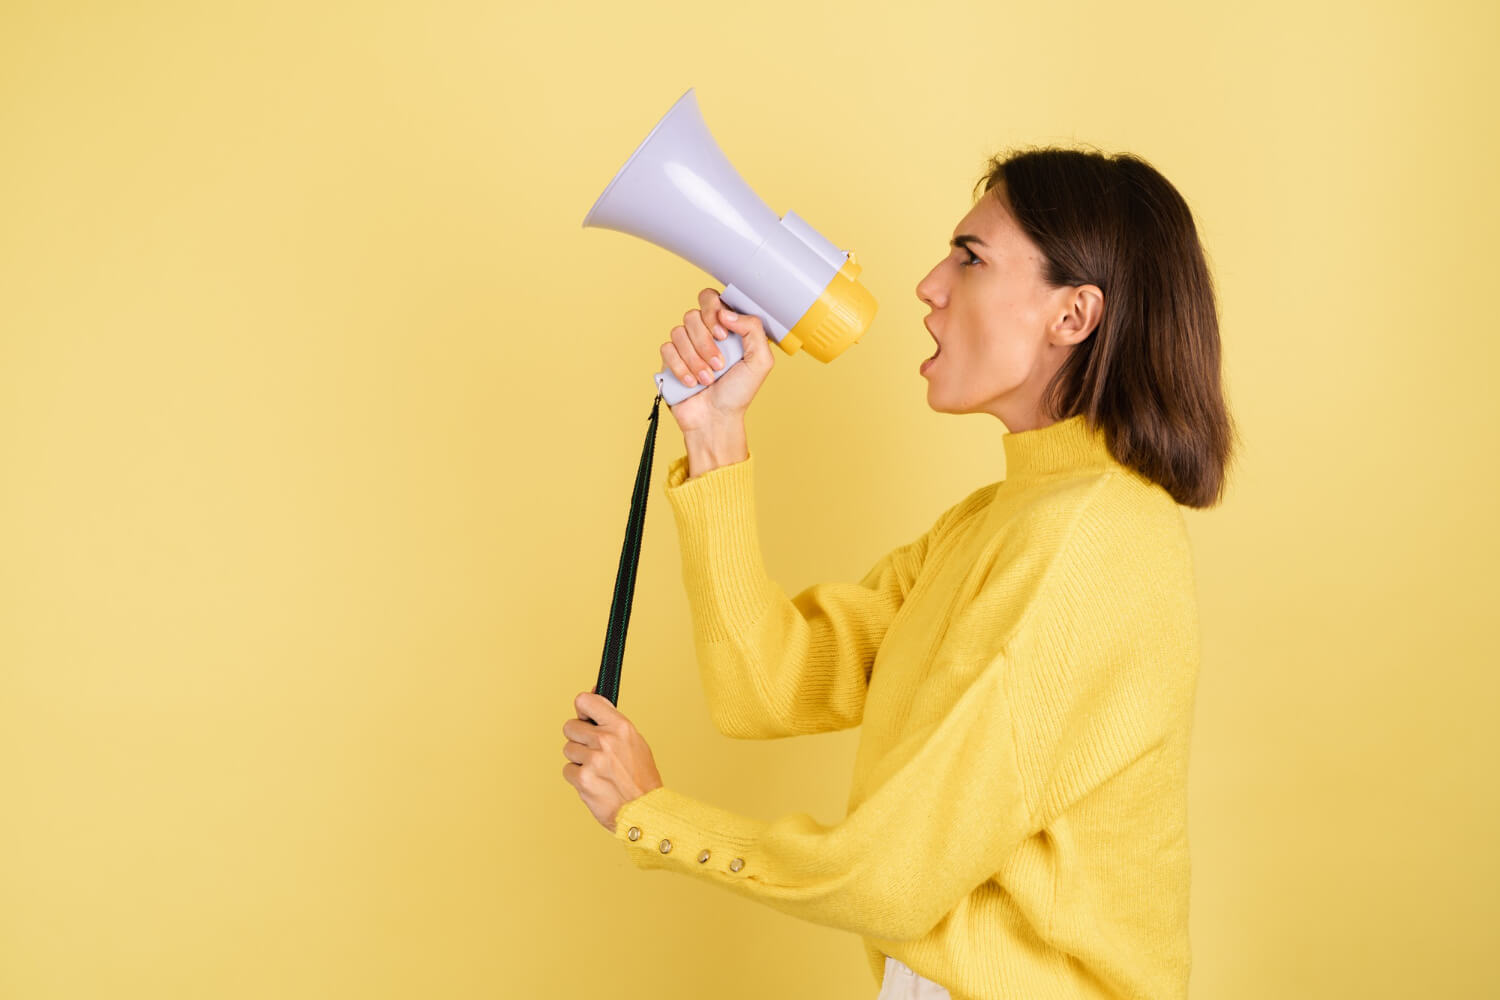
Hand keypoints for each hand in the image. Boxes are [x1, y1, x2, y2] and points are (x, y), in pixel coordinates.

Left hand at [561, 687, 663, 833]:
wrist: (644, 810)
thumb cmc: (641, 777)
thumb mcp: (634, 741)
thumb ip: (611, 721)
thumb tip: (591, 695)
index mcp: (621, 726)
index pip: (585, 701)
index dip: (582, 710)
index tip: (585, 718)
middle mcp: (606, 740)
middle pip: (570, 727)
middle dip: (579, 738)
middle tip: (594, 751)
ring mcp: (593, 760)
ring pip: (568, 749)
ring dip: (578, 759)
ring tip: (597, 769)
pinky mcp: (583, 779)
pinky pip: (567, 770)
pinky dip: (577, 777)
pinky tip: (594, 782)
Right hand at [660, 287, 774, 431]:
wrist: (716, 419)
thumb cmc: (739, 393)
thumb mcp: (761, 361)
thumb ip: (753, 329)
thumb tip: (727, 313)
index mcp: (725, 328)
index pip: (711, 299)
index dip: (713, 312)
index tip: (723, 335)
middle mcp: (703, 333)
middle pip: (693, 315)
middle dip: (705, 342)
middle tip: (719, 364)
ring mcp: (685, 346)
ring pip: (678, 332)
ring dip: (695, 359)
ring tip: (707, 379)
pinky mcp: (669, 360)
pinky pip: (666, 349)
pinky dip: (680, 367)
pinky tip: (691, 382)